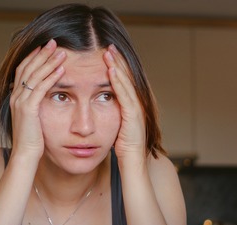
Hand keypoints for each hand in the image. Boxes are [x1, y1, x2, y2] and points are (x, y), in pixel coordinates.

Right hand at [10, 39, 65, 159]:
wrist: (25, 156)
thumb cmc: (32, 141)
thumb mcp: (33, 119)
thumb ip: (35, 106)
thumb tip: (43, 99)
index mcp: (16, 97)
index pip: (24, 70)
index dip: (34, 57)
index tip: (45, 47)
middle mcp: (16, 96)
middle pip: (28, 67)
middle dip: (42, 54)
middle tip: (54, 42)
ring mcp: (21, 102)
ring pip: (35, 75)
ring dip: (49, 61)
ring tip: (62, 51)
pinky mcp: (28, 109)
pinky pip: (41, 88)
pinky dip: (51, 76)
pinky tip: (62, 69)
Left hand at [104, 44, 146, 167]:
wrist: (133, 167)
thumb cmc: (123, 152)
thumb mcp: (114, 130)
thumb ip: (110, 118)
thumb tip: (99, 111)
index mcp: (131, 108)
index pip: (123, 83)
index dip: (116, 67)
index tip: (107, 54)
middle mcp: (136, 106)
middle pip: (127, 78)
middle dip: (118, 61)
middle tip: (108, 45)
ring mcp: (137, 110)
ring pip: (127, 83)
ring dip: (117, 66)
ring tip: (108, 52)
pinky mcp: (134, 116)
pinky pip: (125, 95)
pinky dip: (118, 81)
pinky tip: (111, 71)